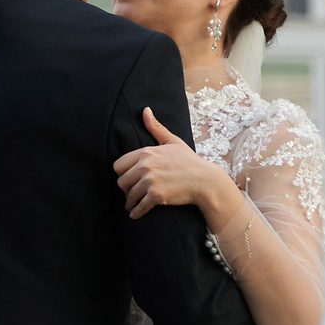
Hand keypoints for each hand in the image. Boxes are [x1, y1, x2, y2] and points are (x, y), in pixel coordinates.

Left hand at [113, 108, 231, 219]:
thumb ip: (156, 128)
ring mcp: (150, 181)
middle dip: (125, 189)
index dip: (123, 173)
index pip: (119, 165)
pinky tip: (135, 214)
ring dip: (130, 202)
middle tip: (130, 193)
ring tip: (132, 205)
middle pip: (121, 181)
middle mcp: (145, 166)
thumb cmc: (189, 161)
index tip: (128, 179)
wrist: (205, 180)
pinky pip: (139, 207)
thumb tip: (145, 110)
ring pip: (129, 195)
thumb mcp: (172, 141)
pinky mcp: (157, 196)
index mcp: (146, 152)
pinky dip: (136, 212)